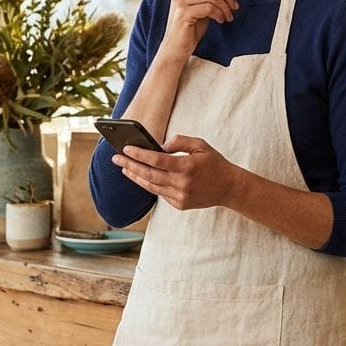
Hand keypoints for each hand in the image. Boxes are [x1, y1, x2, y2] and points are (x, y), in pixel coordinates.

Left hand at [114, 135, 240, 210]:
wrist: (229, 188)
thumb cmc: (214, 163)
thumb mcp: (200, 145)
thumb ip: (179, 142)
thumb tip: (160, 146)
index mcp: (186, 166)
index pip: (156, 160)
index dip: (139, 154)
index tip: (126, 148)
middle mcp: (181, 183)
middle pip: (148, 174)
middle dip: (130, 165)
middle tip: (116, 158)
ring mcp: (179, 196)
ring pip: (151, 186)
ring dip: (135, 176)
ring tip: (123, 168)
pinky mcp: (179, 204)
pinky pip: (159, 193)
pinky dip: (149, 184)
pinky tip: (140, 177)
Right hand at [162, 0, 237, 56]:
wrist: (176, 48)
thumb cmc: (191, 27)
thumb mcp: (201, 5)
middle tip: (235, 7)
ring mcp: (180, 1)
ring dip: (226, 7)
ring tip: (228, 16)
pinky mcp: (183, 13)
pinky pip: (209, 7)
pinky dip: (219, 14)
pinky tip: (220, 21)